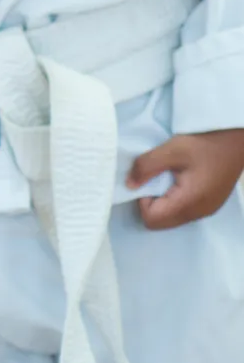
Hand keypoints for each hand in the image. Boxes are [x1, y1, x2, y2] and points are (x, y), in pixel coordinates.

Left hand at [129, 128, 243, 228]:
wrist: (235, 140)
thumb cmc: (204, 143)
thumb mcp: (170, 150)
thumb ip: (146, 167)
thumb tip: (129, 185)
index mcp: (190, 203)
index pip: (152, 219)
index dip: (141, 201)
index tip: (146, 180)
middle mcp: (199, 213)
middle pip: (161, 222)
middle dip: (150, 203)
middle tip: (153, 178)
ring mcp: (207, 210)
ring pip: (172, 218)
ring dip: (162, 201)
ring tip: (165, 177)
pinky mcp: (210, 204)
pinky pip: (184, 211)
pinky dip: (174, 199)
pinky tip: (177, 179)